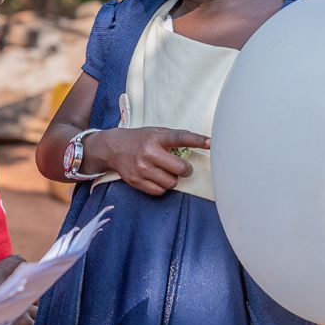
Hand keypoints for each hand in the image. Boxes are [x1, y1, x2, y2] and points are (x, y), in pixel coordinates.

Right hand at [88, 127, 209, 195]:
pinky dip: (162, 187)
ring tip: (165, 172)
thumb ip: (174, 138)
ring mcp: (142, 169)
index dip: (198, 140)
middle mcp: (149, 153)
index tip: (212, 143)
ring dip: (173, 179)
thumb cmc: (140, 140)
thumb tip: (202, 144)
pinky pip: (159, 191)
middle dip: (185, 170)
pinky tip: (157, 178)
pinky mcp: (136, 181)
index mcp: (156, 138)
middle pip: (180, 169)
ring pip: (171, 183)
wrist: (112, 148)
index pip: (180, 138)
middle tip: (181, 167)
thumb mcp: (156, 132)